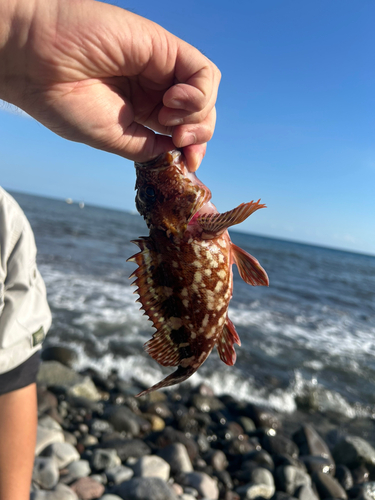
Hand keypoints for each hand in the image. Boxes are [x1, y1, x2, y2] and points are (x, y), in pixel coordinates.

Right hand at [0, 0, 219, 170]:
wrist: (37, 64)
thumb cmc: (65, 102)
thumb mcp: (114, 139)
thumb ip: (149, 147)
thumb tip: (178, 153)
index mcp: (142, 112)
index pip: (184, 131)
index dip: (193, 149)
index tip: (189, 164)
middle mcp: (154, 90)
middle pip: (200, 114)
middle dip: (200, 135)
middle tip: (181, 143)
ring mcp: (160, 68)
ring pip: (206, 94)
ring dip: (198, 115)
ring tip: (168, 119)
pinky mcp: (163, 47)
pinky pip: (203, 72)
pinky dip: (198, 93)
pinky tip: (172, 101)